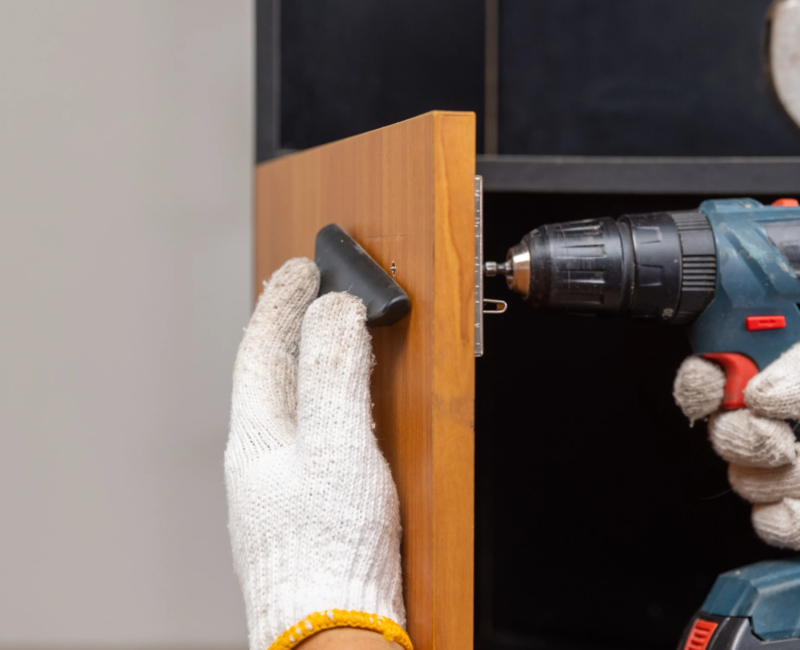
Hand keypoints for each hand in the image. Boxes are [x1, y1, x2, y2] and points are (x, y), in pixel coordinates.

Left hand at [226, 259, 408, 649]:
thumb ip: (337, 374)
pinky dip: (322, 404)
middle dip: (291, 327)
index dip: (282, 302)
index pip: (261, 348)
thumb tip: (336, 310)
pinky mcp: (303, 513)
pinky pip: (306, 436)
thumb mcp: (339, 445)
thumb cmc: (331, 549)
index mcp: (257, 438)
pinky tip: (342, 417)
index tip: (302, 267)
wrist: (334, 629)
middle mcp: (259, 461)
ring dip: (307, 363)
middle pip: (270, 375)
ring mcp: (277, 489)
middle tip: (313, 291)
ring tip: (328, 339)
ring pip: (287, 406)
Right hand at [674, 335, 799, 549]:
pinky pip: (766, 524)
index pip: (717, 374)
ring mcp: (791, 467)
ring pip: (744, 480)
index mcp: (789, 372)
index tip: (719, 391)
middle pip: (722, 432)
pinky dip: (787, 520)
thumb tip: (758, 393)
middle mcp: (782, 419)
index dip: (703, 384)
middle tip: (784, 438)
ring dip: (785, 479)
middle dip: (749, 439)